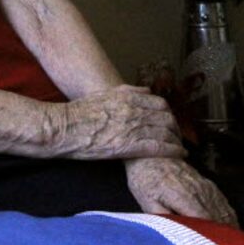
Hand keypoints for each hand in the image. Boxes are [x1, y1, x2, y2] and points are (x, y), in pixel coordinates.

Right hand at [51, 85, 184, 159]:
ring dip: (177, 140)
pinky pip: (159, 147)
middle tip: (178, 136)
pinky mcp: (128, 146)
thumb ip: (127, 92)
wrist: (63, 128)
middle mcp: (132, 110)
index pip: (160, 103)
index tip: (170, 121)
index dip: (169, 114)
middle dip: (176, 128)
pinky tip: (180, 154)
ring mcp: (131, 128)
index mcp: (126, 97)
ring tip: (180, 146)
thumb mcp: (103, 95)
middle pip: (166, 118)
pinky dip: (173, 150)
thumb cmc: (79, 113)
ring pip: (166, 132)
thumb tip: (146, 91)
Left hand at [124, 157, 237, 225]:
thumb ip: (162, 217)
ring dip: (227, 228)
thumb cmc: (145, 179)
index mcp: (182, 195)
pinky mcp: (209, 185)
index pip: (204, 220)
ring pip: (224, 212)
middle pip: (218, 219)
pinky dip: (228, 218)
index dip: (209, 236)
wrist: (150, 154)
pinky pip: (224, 204)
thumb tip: (174, 232)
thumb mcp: (146, 200)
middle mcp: (199, 190)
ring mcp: (206, 187)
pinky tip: (228, 229)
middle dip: (220, 236)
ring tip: (226, 244)